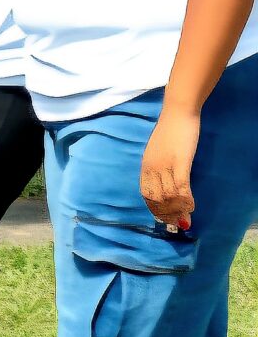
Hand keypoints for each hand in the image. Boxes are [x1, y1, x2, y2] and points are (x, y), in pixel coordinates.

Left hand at [141, 109, 197, 232]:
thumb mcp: (159, 150)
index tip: (163, 218)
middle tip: (177, 224)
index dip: (154, 208)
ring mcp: (165, 165)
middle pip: (156, 198)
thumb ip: (159, 164)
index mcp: (145, 165)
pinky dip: (186, 200)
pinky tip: (192, 207)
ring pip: (168, 196)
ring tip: (185, 220)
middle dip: (166, 214)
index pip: (146, 193)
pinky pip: (181, 186)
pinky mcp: (180, 162)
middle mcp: (152, 168)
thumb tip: (164, 178)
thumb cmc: (170, 130)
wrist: (177, 113)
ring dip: (177, 211)